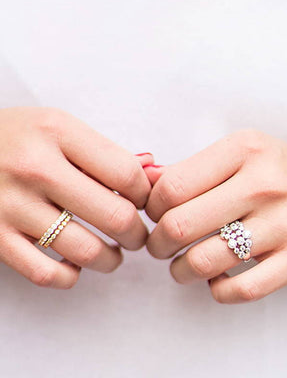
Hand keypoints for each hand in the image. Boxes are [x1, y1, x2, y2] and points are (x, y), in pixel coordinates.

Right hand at [0, 107, 151, 287]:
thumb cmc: (19, 137)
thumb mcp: (60, 127)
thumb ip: (107, 151)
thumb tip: (155, 172)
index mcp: (58, 132)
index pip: (126, 174)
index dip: (146, 194)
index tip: (144, 202)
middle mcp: (35, 168)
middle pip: (114, 215)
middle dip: (137, 233)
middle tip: (137, 235)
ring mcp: (11, 205)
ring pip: (84, 250)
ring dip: (110, 259)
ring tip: (114, 253)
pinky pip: (44, 273)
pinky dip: (69, 276)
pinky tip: (76, 266)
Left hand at [145, 129, 286, 302]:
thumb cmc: (286, 174)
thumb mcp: (247, 153)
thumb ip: (194, 167)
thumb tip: (144, 180)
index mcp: (245, 150)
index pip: (172, 186)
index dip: (152, 208)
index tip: (157, 215)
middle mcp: (264, 184)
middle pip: (180, 225)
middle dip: (158, 244)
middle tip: (161, 245)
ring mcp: (284, 224)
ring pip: (204, 261)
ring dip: (180, 270)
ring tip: (183, 265)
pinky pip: (239, 289)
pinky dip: (216, 290)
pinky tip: (217, 279)